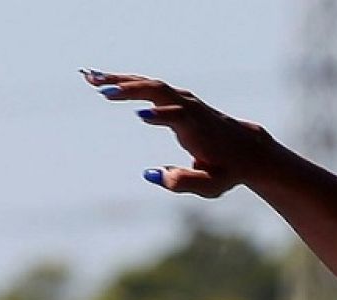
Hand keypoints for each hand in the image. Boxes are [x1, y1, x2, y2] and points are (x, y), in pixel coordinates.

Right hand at [82, 69, 280, 196]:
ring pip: (149, 83)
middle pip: (159, 90)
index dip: (162, 115)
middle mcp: (190, 108)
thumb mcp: (211, 185)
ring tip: (88, 77)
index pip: (179, 116)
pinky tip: (97, 78)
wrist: (249, 150)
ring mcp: (183, 100)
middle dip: (132, 89)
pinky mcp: (175, 98)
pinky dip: (123, 80)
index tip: (140, 114)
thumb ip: (184, 182)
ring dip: (120, 79)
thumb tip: (152, 174)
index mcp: (199, 129)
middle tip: (101, 90)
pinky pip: (147, 85)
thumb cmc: (227, 170)